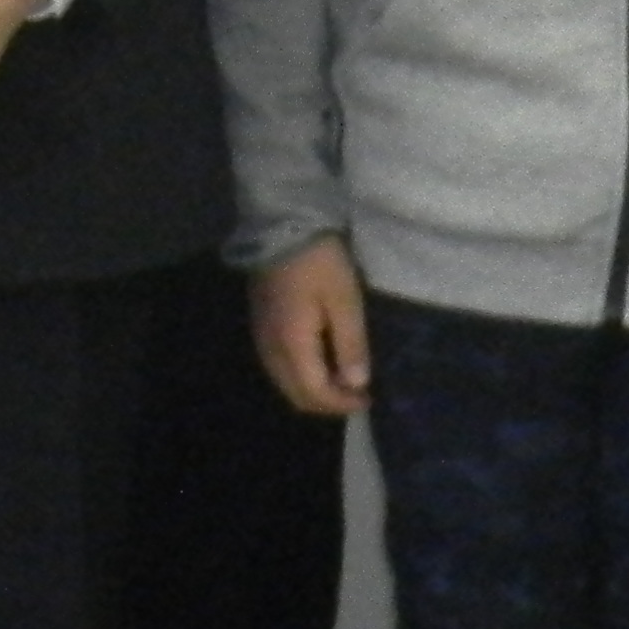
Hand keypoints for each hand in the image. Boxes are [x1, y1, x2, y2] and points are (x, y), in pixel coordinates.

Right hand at [249, 236, 374, 414]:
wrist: (282, 224)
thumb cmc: (320, 262)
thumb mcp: (345, 300)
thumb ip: (350, 345)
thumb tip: (357, 384)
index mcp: (291, 346)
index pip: (314, 393)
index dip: (342, 403)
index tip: (368, 399)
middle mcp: (270, 349)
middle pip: (295, 395)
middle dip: (326, 403)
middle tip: (356, 395)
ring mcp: (261, 338)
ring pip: (284, 383)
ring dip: (312, 390)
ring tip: (341, 382)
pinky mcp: (260, 325)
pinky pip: (278, 366)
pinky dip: (300, 375)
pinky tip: (320, 362)